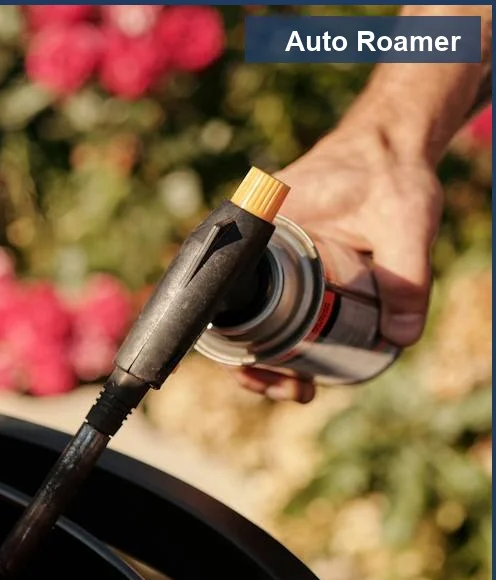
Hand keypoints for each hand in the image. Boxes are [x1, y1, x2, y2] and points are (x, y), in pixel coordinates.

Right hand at [235, 126, 443, 404]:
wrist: (393, 142)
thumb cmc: (390, 169)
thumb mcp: (407, 223)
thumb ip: (408, 278)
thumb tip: (401, 338)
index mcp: (258, 225)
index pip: (220, 290)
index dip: (227, 340)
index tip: (255, 371)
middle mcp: (250, 242)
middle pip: (230, 318)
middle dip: (254, 365)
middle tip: (292, 390)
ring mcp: (265, 257)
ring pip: (248, 320)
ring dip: (267, 360)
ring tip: (299, 389)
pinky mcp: (284, 267)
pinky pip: (268, 310)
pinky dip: (280, 342)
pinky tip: (304, 366)